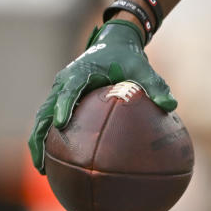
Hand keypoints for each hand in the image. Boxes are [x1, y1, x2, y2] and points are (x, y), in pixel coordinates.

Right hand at [28, 20, 176, 172]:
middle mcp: (64, 81)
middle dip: (40, 136)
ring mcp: (60, 90)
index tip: (61, 124)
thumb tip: (171, 106)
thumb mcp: (143, 68)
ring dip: (39, 141)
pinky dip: (49, 138)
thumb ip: (155, 86)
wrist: (114, 42)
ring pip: (43, 117)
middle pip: (46, 110)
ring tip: (42, 169)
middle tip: (42, 163)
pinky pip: (50, 119)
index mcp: (80, 72)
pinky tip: (55, 161)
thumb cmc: (128, 56)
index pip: (68, 90)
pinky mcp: (62, 98)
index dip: (63, 106)